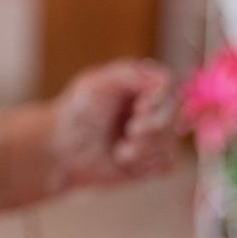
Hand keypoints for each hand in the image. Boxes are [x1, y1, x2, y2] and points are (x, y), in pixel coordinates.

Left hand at [51, 58, 178, 188]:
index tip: (138, 107)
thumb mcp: (96, 83)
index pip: (168, 85)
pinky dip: (145, 164)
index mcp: (138, 85)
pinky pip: (167, 163)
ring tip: (118, 149)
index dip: (158, 100)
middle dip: (151, 126)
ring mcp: (152, 135)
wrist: (61, 151)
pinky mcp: (151, 160)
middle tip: (129, 130)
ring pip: (171, 141)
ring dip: (143, 148)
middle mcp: (150, 108)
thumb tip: (163, 77)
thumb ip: (128, 73)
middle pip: (174, 115)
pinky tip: (124, 160)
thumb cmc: (76, 113)